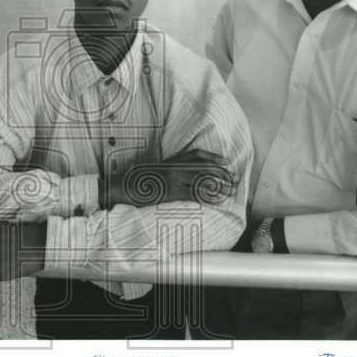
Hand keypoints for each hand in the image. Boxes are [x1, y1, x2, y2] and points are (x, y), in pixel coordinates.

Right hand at [100, 148, 235, 208]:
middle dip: (222, 173)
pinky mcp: (171, 191)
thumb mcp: (152, 171)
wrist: (121, 187)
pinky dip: (208, 196)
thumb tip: (179, 176)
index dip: (213, 158)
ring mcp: (173, 178)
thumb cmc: (135, 182)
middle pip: (204, 167)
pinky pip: (193, 193)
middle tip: (235, 179)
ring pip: (202, 180)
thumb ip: (167, 170)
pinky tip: (218, 200)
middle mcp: (174, 167)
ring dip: (219, 186)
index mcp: (170, 161)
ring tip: (232, 190)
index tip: (226, 162)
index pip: (196, 155)